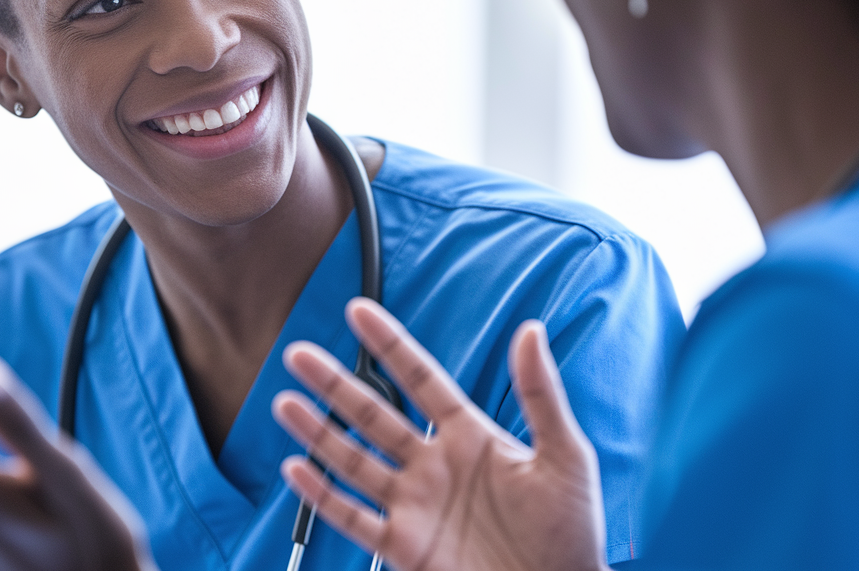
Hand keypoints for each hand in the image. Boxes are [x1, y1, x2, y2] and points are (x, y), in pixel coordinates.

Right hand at [272, 298, 609, 570]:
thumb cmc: (572, 532)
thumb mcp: (565, 456)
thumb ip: (541, 395)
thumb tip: (530, 330)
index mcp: (471, 437)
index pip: (420, 380)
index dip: (389, 345)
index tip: (358, 311)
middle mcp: (435, 466)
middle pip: (374, 416)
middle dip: (335, 384)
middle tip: (300, 354)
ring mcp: (416, 506)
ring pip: (354, 461)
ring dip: (319, 433)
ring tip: (285, 403)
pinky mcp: (405, 548)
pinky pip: (354, 519)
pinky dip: (323, 497)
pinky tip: (296, 471)